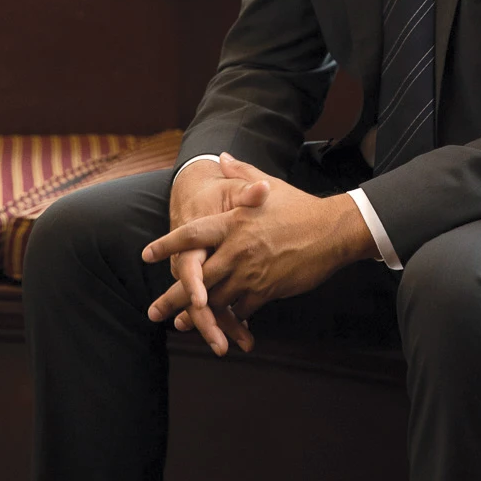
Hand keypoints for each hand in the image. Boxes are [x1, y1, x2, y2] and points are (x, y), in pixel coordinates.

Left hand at [143, 154, 377, 355]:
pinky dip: (231, 318)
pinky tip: (223, 324)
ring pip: (215, 299)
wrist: (333, 231)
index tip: (147, 254)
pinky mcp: (266, 290)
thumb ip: (240, 173)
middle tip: (153, 311)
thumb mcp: (268, 184)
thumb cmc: (299, 207)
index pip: (191, 234)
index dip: (167, 245)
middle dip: (172, 298)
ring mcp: (250, 272)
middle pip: (195, 277)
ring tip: (180, 324)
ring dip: (196, 314)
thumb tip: (221, 156)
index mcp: (233, 222)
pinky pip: (241, 309)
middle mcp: (236, 249)